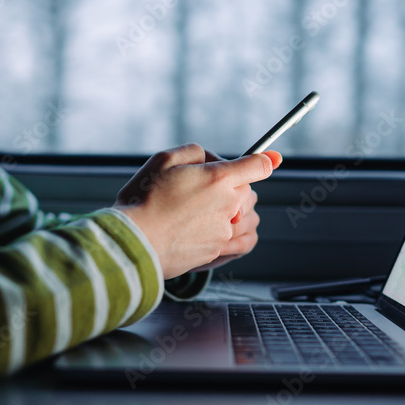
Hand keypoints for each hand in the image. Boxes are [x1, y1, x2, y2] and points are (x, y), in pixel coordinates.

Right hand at [114, 144, 281, 278]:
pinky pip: (244, 243)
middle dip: (234, 185)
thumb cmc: (143, 200)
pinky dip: (243, 235)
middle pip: (249, 191)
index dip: (264, 160)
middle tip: (202, 187)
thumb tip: (211, 159)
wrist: (134, 243)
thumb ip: (195, 152)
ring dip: (239, 211)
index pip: (257, 165)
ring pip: (250, 217)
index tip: (270, 159)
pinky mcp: (217, 252)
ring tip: (213, 211)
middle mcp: (228, 205)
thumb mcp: (164, 159)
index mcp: (218, 178)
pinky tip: (232, 232)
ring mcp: (225, 232)